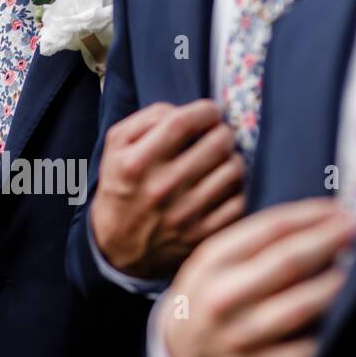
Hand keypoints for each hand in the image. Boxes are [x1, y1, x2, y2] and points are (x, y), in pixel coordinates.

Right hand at [90, 100, 245, 279]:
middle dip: (224, 132)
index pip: (183, 122)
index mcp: (136, 163)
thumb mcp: (116, 146)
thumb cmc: (122, 186)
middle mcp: (161, 188)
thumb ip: (147, 118)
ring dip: (233, 159)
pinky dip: (238, 188)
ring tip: (222, 160)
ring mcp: (184, 214)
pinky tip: (226, 185)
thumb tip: (185, 110)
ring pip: (233, 170)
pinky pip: (239, 201)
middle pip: (217, 143)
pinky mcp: (201, 235)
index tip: (209, 113)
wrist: (117, 246)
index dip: (205, 110)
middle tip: (218, 135)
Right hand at [161, 198, 355, 356]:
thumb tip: (318, 219)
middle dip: (330, 239)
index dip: (312, 215)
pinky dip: (320, 334)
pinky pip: (299, 353)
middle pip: (289, 262)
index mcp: (213, 261)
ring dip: (331, 285)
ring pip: (298, 307)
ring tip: (349, 271)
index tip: (340, 209)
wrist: (178, 352)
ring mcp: (236, 335)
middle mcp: (222, 296)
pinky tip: (332, 318)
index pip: (271, 228)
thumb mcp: (215, 259)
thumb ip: (255, 239)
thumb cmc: (209, 294)